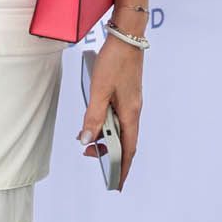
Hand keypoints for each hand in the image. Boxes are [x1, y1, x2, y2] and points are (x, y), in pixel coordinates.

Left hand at [76, 34, 143, 186]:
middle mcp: (133, 111)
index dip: (122, 167)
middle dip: (110, 154)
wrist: (126, 37)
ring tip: (87, 139)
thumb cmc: (114, 62)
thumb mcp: (99, 91)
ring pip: (120, 129)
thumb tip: (87, 140)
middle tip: (90, 156)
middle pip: (125, 141)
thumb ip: (93, 117)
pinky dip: (107, 124)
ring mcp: (131, 103)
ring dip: (106, 138)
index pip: (128, 149)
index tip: (117, 183)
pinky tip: (95, 121)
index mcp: (130, 114)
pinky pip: (118, 117)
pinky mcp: (126, 95)